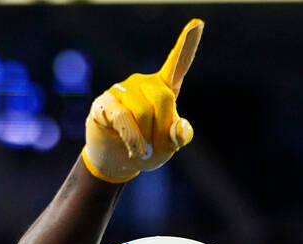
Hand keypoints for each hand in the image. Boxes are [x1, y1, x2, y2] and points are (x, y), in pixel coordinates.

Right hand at [81, 19, 202, 183]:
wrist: (117, 161)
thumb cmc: (147, 149)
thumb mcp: (168, 147)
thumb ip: (178, 136)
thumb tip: (180, 127)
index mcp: (164, 89)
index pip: (177, 65)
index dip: (186, 45)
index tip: (197, 23)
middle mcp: (144, 84)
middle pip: (162, 97)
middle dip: (163, 127)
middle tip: (156, 147)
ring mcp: (123, 90)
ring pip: (143, 111)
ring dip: (146, 138)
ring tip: (142, 149)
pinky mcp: (106, 102)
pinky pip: (123, 117)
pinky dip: (133, 138)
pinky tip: (135, 150)